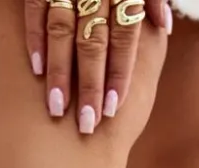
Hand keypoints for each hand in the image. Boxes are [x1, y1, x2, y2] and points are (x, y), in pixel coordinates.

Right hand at [25, 0, 172, 133]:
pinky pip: (35, 8)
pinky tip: (35, 70)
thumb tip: (164, 26)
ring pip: (62, 28)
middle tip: (86, 124)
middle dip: (89, 83)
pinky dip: (35, 37)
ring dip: (59, 71)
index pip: (124, 34)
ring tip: (57, 109)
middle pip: (93, 39)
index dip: (120, 70)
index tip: (114, 107)